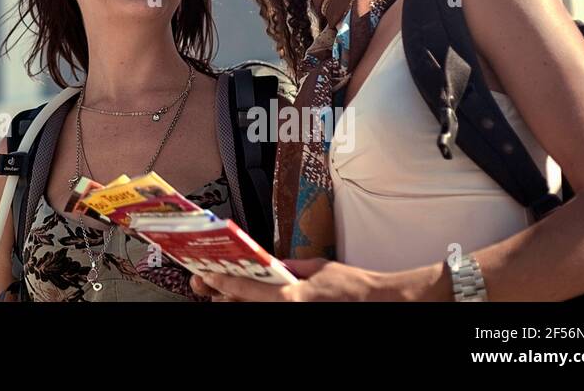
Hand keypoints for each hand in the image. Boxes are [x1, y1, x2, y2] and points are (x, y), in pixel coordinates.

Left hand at [190, 259, 386, 301]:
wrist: (377, 302)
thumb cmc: (350, 286)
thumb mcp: (315, 268)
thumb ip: (288, 267)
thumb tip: (268, 263)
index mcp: (290, 296)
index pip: (245, 288)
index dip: (221, 281)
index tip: (206, 274)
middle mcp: (287, 312)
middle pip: (241, 306)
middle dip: (222, 295)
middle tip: (208, 284)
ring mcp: (292, 319)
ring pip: (251, 314)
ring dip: (237, 303)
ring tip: (224, 293)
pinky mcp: (297, 320)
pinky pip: (270, 314)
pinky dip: (256, 306)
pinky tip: (248, 300)